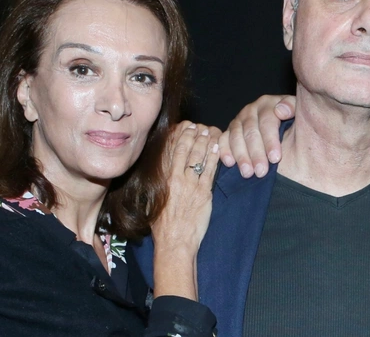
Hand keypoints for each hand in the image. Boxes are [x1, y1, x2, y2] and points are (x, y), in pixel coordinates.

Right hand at [151, 121, 219, 299]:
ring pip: (198, 156)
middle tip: (199, 125)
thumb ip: (159, 182)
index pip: (170, 151)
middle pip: (186, 149)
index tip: (184, 127)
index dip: (179, 136)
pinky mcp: (203, 193)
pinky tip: (217, 146)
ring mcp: (190, 185)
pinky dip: (214, 156)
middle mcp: (175, 178)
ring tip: (209, 130)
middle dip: (193, 134)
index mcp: (162, 179)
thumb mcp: (153, 199)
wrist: (174, 242)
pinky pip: (210, 170)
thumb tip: (163, 167)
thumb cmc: (163, 225)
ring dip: (204, 141)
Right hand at [218, 95, 295, 177]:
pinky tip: (229, 163)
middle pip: (250, 132)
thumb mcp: (298, 111)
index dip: (270, 140)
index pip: (267, 122)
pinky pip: (222, 139)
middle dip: (256, 153)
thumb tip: (281, 111)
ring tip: (247, 173)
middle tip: (261, 172)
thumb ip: (292, 107)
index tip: (275, 158)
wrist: (282, 123)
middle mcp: (250, 110)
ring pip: (236, 137)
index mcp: (267, 104)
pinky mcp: (229, 131)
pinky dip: (224, 151)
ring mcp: (238, 120)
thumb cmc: (291, 120)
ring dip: (241, 156)